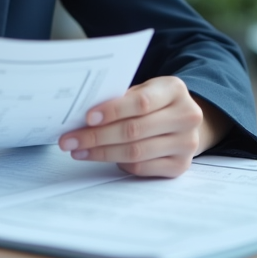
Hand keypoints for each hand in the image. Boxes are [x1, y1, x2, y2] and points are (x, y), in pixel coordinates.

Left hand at [57, 76, 226, 177]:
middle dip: (97, 136)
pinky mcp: (180, 166)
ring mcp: (186, 144)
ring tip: (78, 150)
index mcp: (175, 90)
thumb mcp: (144, 89)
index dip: (112, 111)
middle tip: (70, 139)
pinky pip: (141, 167)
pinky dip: (118, 162)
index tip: (87, 118)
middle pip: (134, 130)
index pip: (141, 102)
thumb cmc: (155, 102)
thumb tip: (83, 112)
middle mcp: (187, 116)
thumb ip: (121, 97)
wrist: (184, 120)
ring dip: (101, 152)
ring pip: (136, 152)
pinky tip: (101, 156)